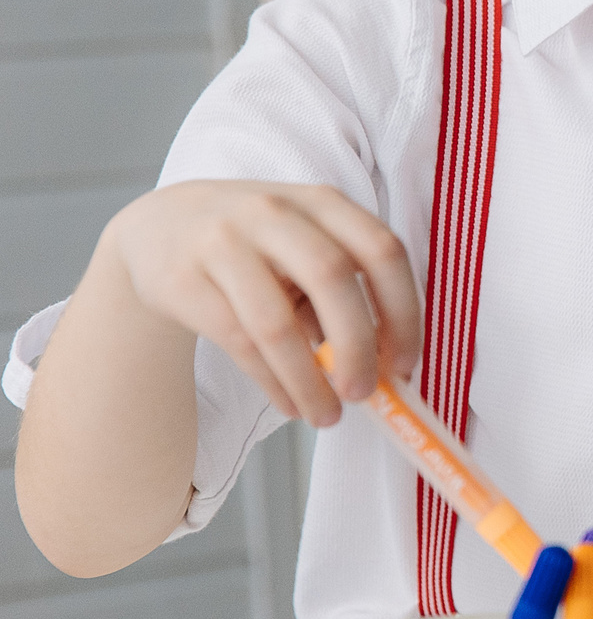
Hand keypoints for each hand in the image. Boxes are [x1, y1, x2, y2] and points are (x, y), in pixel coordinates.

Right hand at [104, 180, 419, 425]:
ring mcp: (223, 241)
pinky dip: (272, 382)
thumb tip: (386, 368)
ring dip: (309, 380)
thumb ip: (345, 293)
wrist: (159, 228)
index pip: (382, 251)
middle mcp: (275, 212)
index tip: (407, 363)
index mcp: (323, 203)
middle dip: (358, 346)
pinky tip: (290, 404)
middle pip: (334, 279)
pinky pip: (237, 341)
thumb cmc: (259, 248)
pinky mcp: (182, 279)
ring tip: (327, 416)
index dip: (403, 311)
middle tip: (366, 394)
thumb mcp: (306, 249)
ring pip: (277, 322)